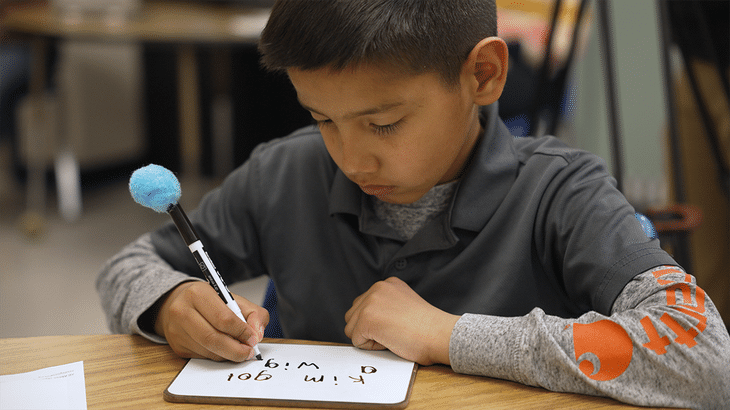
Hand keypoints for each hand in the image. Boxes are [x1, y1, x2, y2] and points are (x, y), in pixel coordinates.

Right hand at [154, 281, 267, 361]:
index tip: (253, 338)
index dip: (242, 331)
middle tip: (249, 351)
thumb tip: (257, 335)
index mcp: (198, 294)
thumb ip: (254, 314)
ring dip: (228, 354)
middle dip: (236, 349)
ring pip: (209, 350)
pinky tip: (224, 348)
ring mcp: (177, 330)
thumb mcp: (235, 299)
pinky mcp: (177, 346)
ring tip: (239, 349)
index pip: (223, 318)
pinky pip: (203, 356)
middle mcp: (182, 311)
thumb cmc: (210, 300)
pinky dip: (218, 355)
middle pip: (213, 338)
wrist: (182, 302)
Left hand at [344, 277, 459, 364]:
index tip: (397, 324)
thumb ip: (386, 305)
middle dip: (368, 329)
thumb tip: (369, 319)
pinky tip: (391, 340)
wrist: (439, 334)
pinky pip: (356, 340)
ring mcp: (370, 302)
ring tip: (393, 334)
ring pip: (351, 328)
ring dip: (369, 337)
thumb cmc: (428, 328)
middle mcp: (377, 288)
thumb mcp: (404, 304)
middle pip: (353, 315)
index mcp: (387, 284)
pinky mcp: (366, 318)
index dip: (377, 322)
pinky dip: (371, 347)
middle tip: (395, 331)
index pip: (364, 305)